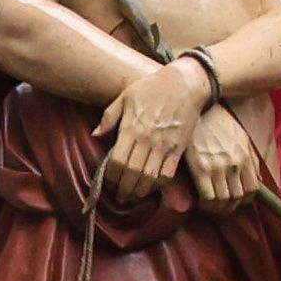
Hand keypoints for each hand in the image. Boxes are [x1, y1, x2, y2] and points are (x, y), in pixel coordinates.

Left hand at [104, 54, 210, 192]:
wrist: (185, 84)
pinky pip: (167, 173)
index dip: (110, 176)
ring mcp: (164, 145)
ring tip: (134, 197)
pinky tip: (152, 188)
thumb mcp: (125, 96)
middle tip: (119, 197)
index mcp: (131, 128)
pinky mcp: (178, 148)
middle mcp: (147, 140)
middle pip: (132, 173)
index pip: (117, 161)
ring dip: (140, 191)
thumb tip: (95, 134)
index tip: (108, 183)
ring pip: (149, 177)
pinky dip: (159, 184)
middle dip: (124, 189)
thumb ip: (109, 116)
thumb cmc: (152, 87)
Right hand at [182, 96, 272, 211]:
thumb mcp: (241, 138)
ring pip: (223, 200)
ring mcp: (217, 168)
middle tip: (223, 207)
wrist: (198, 112)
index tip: (238, 200)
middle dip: (231, 206)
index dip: (246, 200)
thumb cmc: (219, 124)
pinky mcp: (200, 169)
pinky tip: (202, 202)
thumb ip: (251, 160)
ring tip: (212, 206)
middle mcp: (234, 165)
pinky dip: (206, 204)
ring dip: (218, 208)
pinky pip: (208, 197)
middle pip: (237, 197)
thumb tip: (258, 180)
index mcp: (245, 157)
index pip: (253, 189)